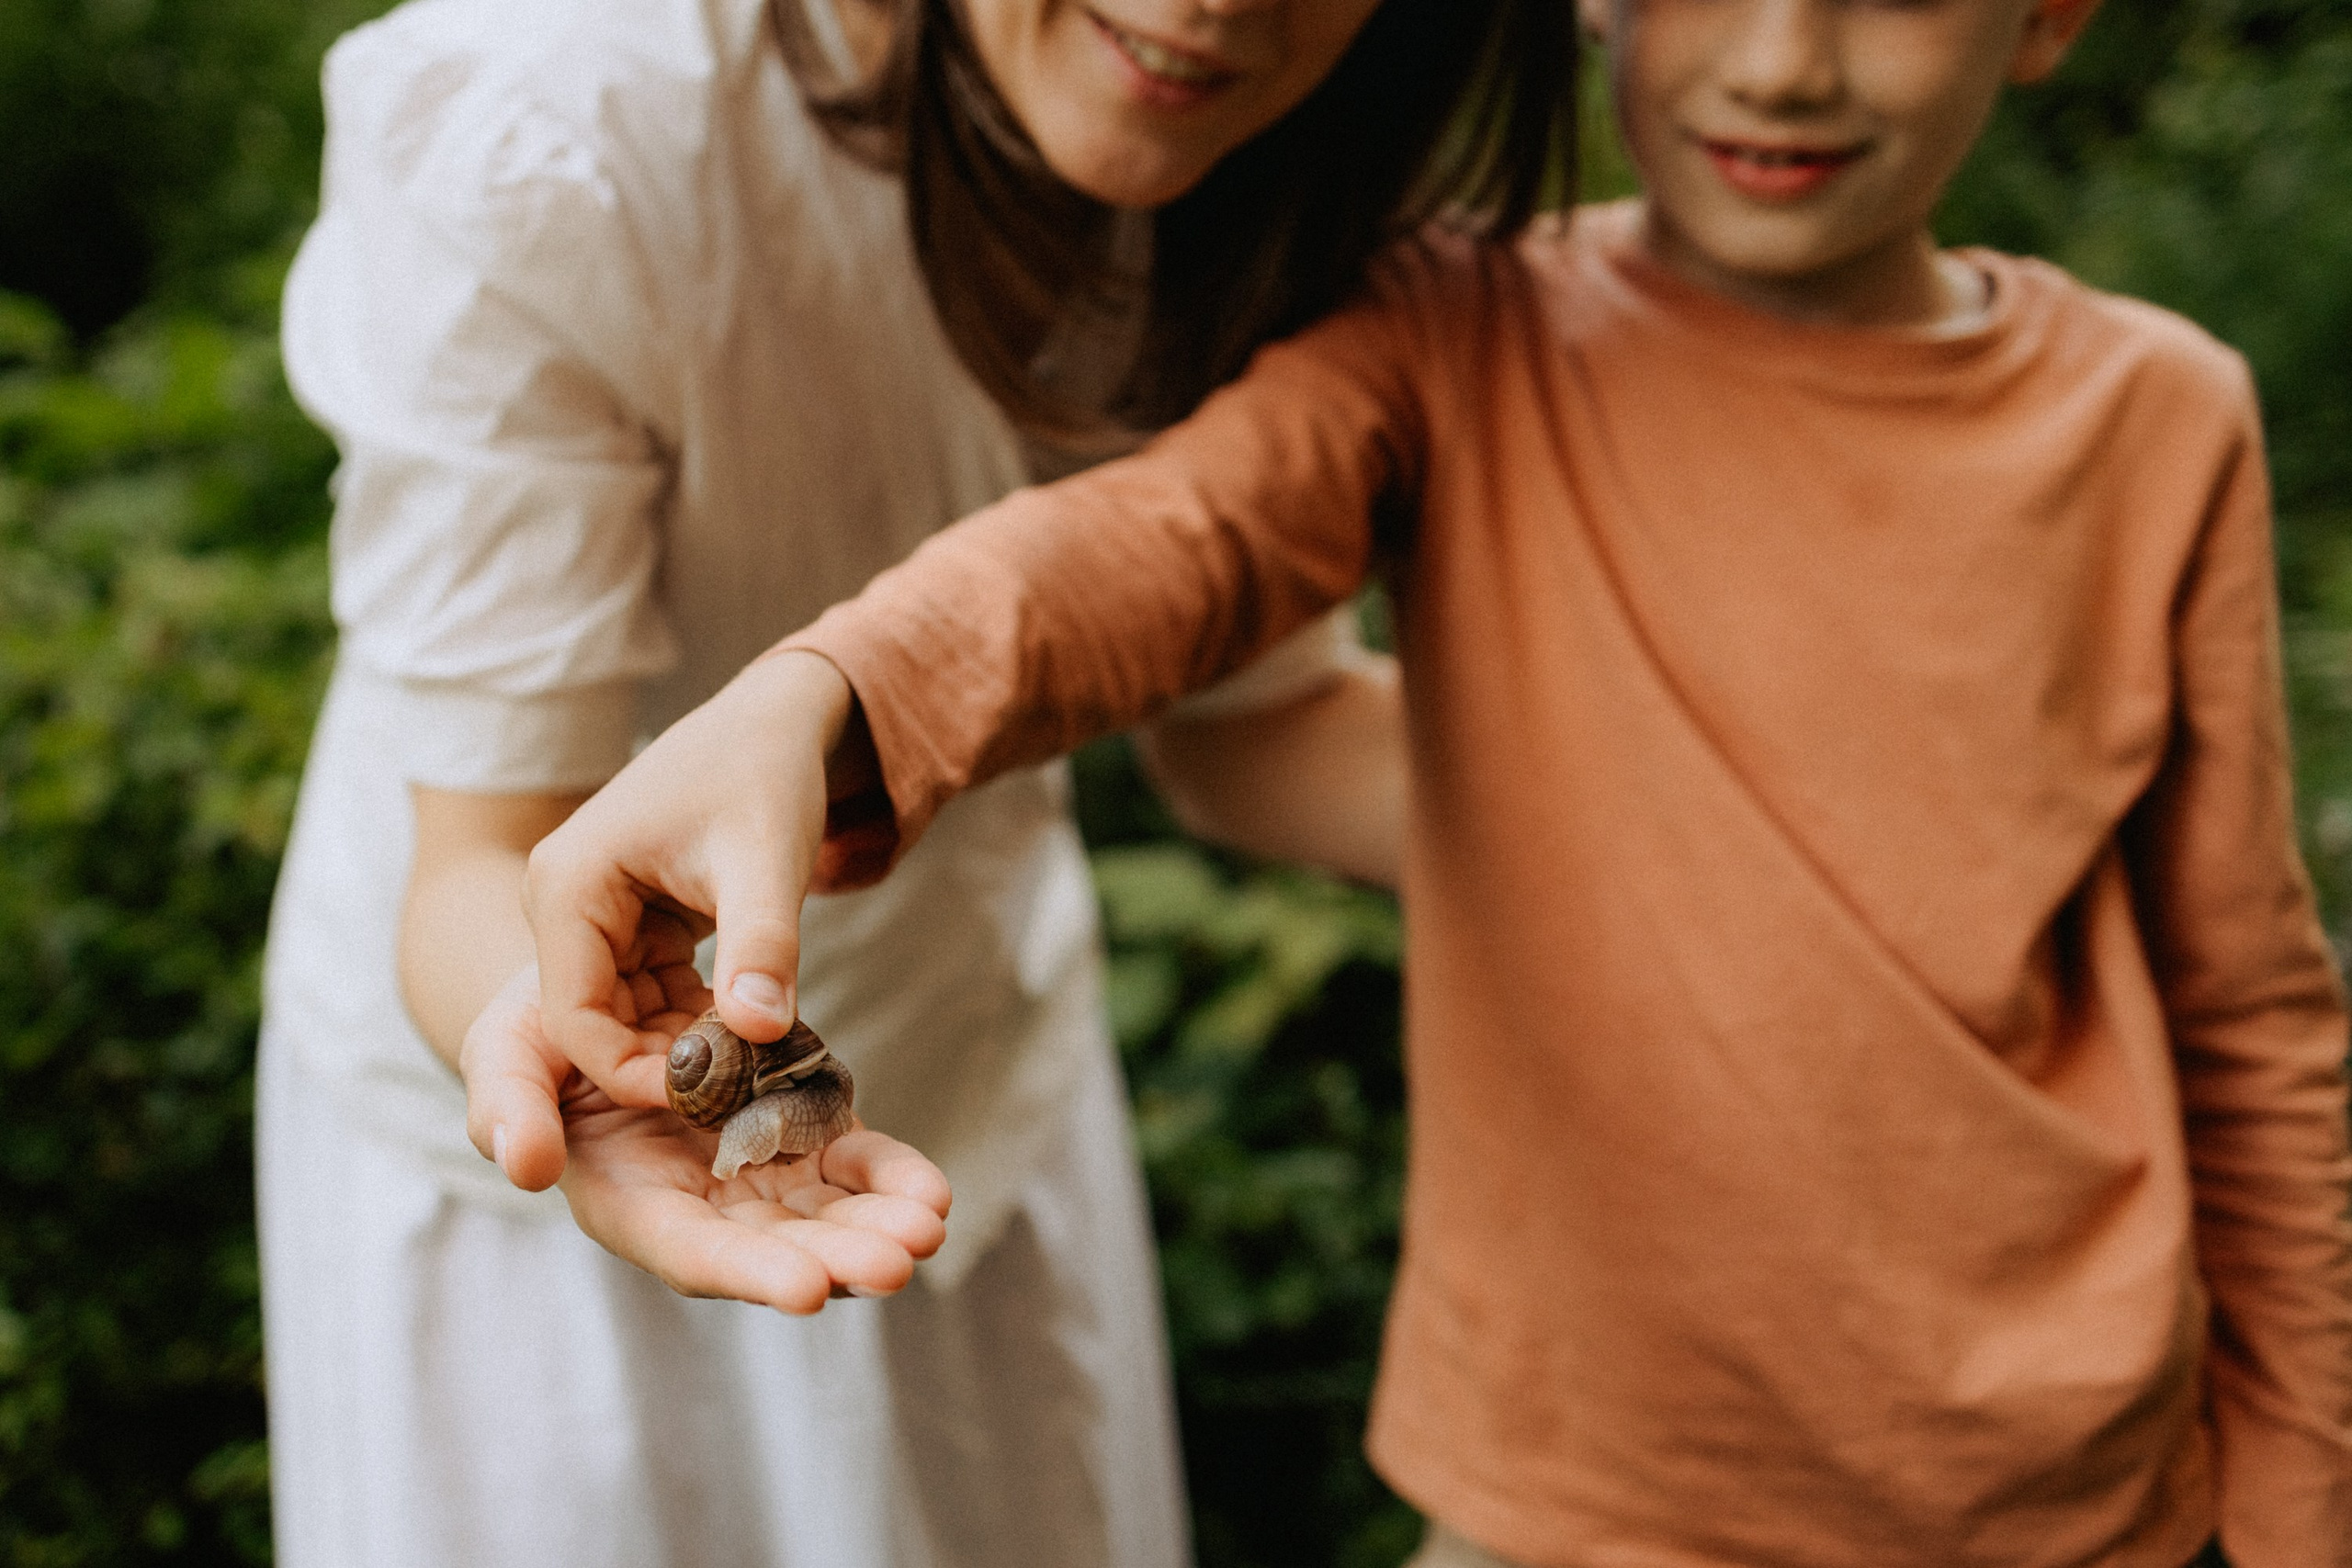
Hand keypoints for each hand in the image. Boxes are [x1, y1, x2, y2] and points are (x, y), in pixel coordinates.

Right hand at [458, 950, 949, 1309]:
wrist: (597, 965)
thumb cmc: (534, 1016)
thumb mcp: (506, 1045)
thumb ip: (509, 1101)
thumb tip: (527, 1168)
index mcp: (621, 1191)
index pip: (683, 1247)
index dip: (742, 1271)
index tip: (807, 1288)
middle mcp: (692, 1197)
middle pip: (767, 1245)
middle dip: (832, 1256)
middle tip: (899, 1258)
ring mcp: (749, 1166)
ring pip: (818, 1211)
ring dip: (873, 1223)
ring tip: (927, 1222)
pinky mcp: (793, 1126)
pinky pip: (845, 1157)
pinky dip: (885, 1175)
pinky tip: (929, 1189)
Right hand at [522, 650, 864, 1104]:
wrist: (777, 724)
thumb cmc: (764, 774)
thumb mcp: (767, 858)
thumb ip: (762, 945)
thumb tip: (762, 1032)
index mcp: (567, 888)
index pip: (574, 1018)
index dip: (634, 1073)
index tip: (711, 1101)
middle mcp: (562, 906)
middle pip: (592, 1026)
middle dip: (661, 1067)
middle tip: (741, 1099)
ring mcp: (590, 918)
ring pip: (623, 1019)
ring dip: (682, 1051)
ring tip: (754, 1072)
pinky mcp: (627, 927)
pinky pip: (648, 999)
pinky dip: (693, 1024)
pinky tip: (750, 1038)